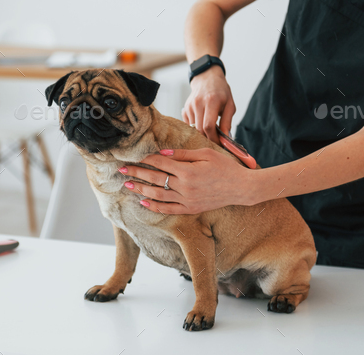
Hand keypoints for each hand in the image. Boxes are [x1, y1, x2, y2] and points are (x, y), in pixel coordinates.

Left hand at [121, 148, 253, 213]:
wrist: (241, 188)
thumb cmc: (226, 167)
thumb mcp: (205, 154)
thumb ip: (182, 154)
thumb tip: (161, 153)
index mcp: (188, 170)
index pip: (160, 163)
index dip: (145, 159)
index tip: (133, 157)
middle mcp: (185, 186)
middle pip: (155, 178)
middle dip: (137, 173)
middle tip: (122, 170)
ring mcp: (187, 200)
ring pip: (158, 195)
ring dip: (141, 189)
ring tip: (128, 185)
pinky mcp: (191, 208)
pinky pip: (168, 209)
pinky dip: (154, 205)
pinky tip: (143, 201)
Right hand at [183, 66, 235, 143]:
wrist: (207, 78)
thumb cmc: (221, 92)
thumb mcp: (230, 105)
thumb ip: (227, 122)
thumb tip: (226, 138)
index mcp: (211, 101)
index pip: (208, 126)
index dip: (213, 138)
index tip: (219, 143)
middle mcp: (198, 103)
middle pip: (199, 129)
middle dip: (208, 139)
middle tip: (215, 142)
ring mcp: (190, 106)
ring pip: (193, 129)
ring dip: (202, 134)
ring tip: (210, 134)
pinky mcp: (185, 109)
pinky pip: (189, 125)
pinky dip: (196, 129)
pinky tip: (203, 125)